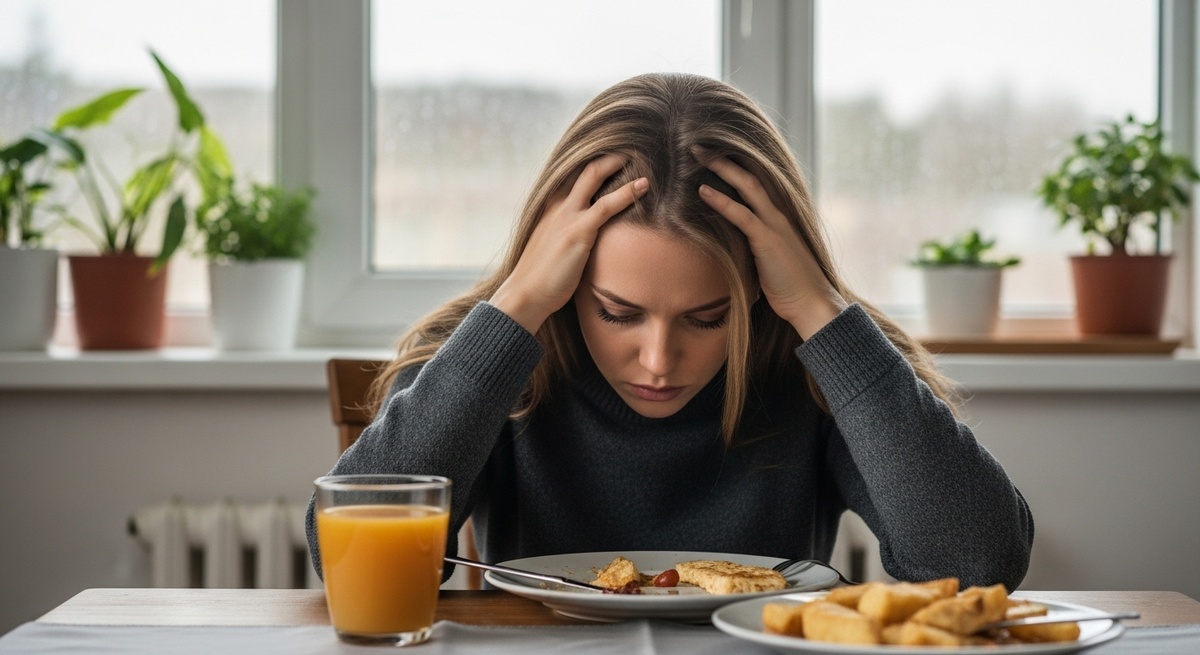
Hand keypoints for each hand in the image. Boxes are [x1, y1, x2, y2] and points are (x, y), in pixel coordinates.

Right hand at [491, 154, 648, 333]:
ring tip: (643, 153)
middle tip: (633, 143)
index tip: (617, 153)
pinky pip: (606, 205)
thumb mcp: (554, 247)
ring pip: (594, 175)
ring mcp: (567, 215)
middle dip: (609, 152)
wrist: (525, 295)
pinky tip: (645, 186)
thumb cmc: (541, 277)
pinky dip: (627, 192)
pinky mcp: (578, 232)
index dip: (595, 160)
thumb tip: (588, 236)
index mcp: (551, 206)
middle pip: (584, 166)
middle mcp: (558, 204)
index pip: (573, 172)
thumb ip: (569, 233)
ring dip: (619, 161)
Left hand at [696, 152, 845, 339]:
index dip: (735, 166)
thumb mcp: (767, 260)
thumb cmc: (789, 286)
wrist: (811, 303)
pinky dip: (720, 201)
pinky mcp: (767, 240)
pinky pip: (741, 215)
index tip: (712, 153)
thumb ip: (752, 245)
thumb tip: (731, 243)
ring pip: (747, 186)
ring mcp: (774, 225)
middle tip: (698, 144)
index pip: (755, 182)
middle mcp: (777, 214)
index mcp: (777, 217)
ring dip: (721, 167)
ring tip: (697, 153)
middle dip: (724, 157)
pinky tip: (702, 190)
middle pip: (750, 175)